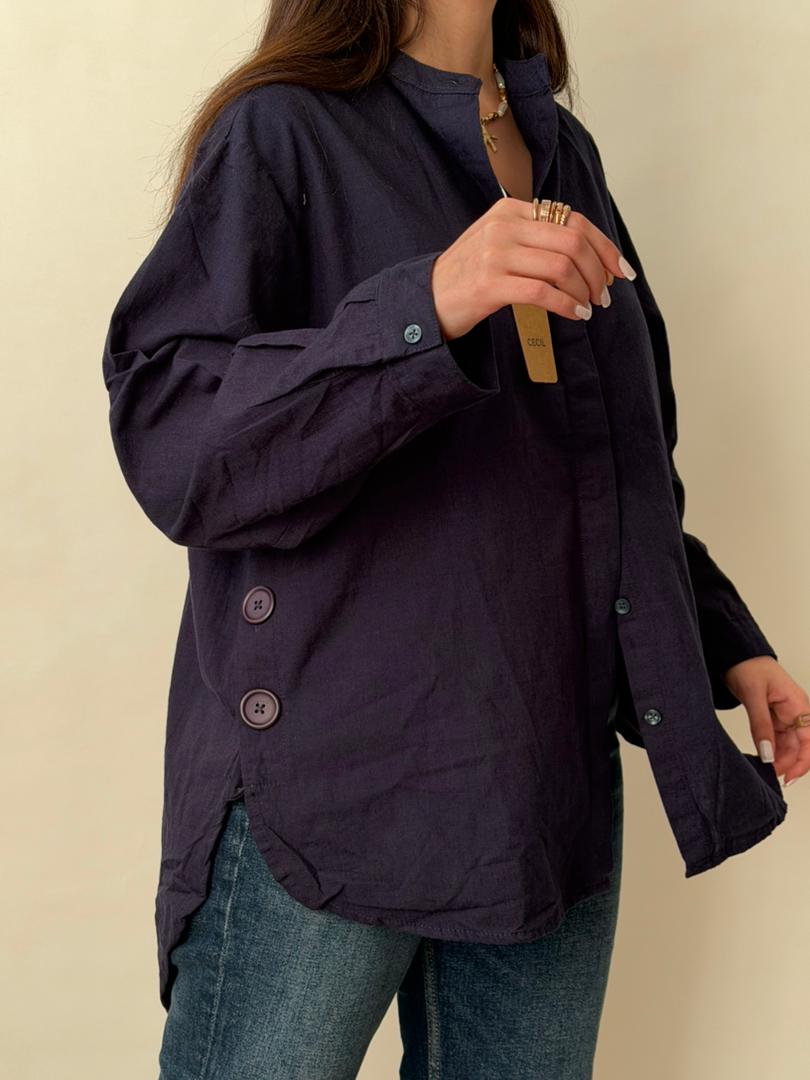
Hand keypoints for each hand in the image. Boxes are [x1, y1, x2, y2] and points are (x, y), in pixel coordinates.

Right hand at [431, 197, 633, 340]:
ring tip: (589, 308)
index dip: (604, 246)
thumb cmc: (470, 276)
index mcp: (511, 209)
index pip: (572, 220)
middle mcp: (504, 225)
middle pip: (572, 242)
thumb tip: (589, 253)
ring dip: (584, 291)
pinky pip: (543, 293)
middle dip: (598, 271)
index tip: (620, 270)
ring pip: (561, 267)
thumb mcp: (501, 243)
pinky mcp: (489, 284)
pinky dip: (567, 305)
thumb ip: (536, 238)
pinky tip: (575, 315)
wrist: (427, 299)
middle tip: (603, 295)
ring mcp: (495, 254)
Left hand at [722, 655, 809, 784]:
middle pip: (799, 746)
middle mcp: (796, 712)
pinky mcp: (773, 717)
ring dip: (777, 758)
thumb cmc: (748, 666)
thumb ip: (760, 725)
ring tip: (761, 769)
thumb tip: (767, 754)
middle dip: (786, 763)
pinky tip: (760, 758)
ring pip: (788, 745)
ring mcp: (785, 715)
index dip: (802, 762)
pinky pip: (776, 739)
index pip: (809, 741)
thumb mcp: (753, 696)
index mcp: (798, 705)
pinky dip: (770, 749)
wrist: (735, 655)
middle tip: (766, 775)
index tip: (786, 777)